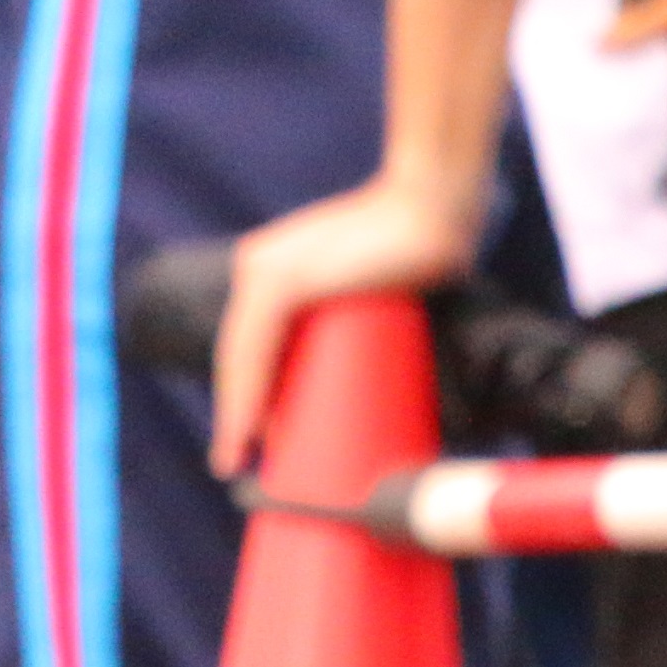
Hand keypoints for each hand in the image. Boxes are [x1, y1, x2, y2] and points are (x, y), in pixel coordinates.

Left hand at [207, 170, 483, 477]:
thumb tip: (379, 379)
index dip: (242, 390)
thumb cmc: (421, 251)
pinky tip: (246, 428)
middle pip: (238, 352)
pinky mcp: (284, 279)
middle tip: (232, 460)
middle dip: (232, 410)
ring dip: (234, 412)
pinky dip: (248, 394)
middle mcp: (259, 265)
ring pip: (240, 356)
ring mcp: (266, 269)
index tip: (246, 437)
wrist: (435, 206)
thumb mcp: (376, 286)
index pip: (248, 340)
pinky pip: (255, 349)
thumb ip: (362, 314)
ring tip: (234, 457)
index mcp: (273, 267)